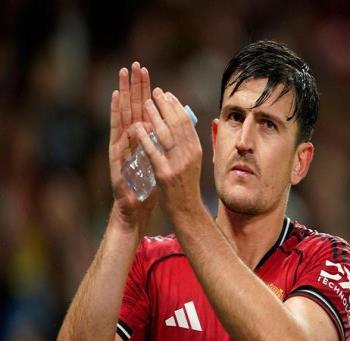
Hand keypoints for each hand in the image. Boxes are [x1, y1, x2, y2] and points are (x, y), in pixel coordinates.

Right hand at [108, 62, 157, 232]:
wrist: (136, 208)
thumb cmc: (150, 185)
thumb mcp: (161, 163)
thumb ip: (164, 147)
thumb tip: (177, 132)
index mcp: (143, 141)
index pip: (144, 112)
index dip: (145, 93)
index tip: (147, 73)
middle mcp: (130, 141)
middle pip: (132, 108)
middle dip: (134, 87)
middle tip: (133, 65)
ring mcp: (121, 146)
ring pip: (122, 115)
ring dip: (123, 93)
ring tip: (123, 74)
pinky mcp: (115, 155)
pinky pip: (116, 131)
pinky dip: (116, 113)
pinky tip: (115, 98)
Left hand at [133, 88, 202, 220]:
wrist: (187, 210)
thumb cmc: (187, 186)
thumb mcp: (193, 162)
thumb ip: (188, 144)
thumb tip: (184, 124)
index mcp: (196, 149)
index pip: (186, 122)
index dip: (176, 105)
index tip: (166, 94)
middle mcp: (189, 154)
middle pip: (177, 123)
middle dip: (165, 104)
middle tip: (155, 91)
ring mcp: (177, 164)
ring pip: (165, 133)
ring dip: (154, 115)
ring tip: (144, 102)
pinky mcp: (165, 174)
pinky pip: (153, 151)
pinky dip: (144, 137)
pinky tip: (136, 126)